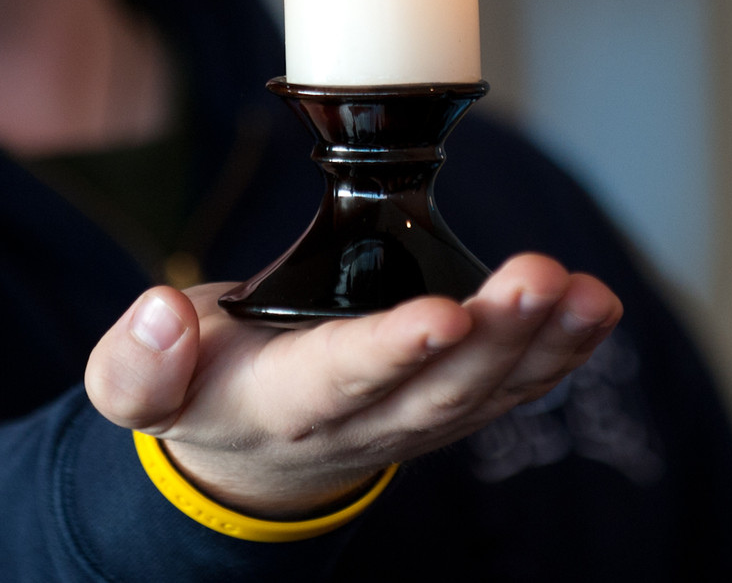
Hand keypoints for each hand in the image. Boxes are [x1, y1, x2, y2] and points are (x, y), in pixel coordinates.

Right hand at [84, 254, 621, 516]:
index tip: (440, 314)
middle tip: (537, 277)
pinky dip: (562, 352)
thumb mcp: (136, 389)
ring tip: (586, 293)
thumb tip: (159, 312)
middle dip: (494, 332)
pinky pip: (515, 386)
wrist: (250, 453)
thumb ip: (133, 364)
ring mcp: (417, 418)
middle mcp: (361, 421)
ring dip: (543, 341)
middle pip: (438, 386)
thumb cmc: (204, 389)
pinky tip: (598, 310)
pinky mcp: (453, 405)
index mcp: (280, 407)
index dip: (392, 351)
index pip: (341, 379)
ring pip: (488, 388)